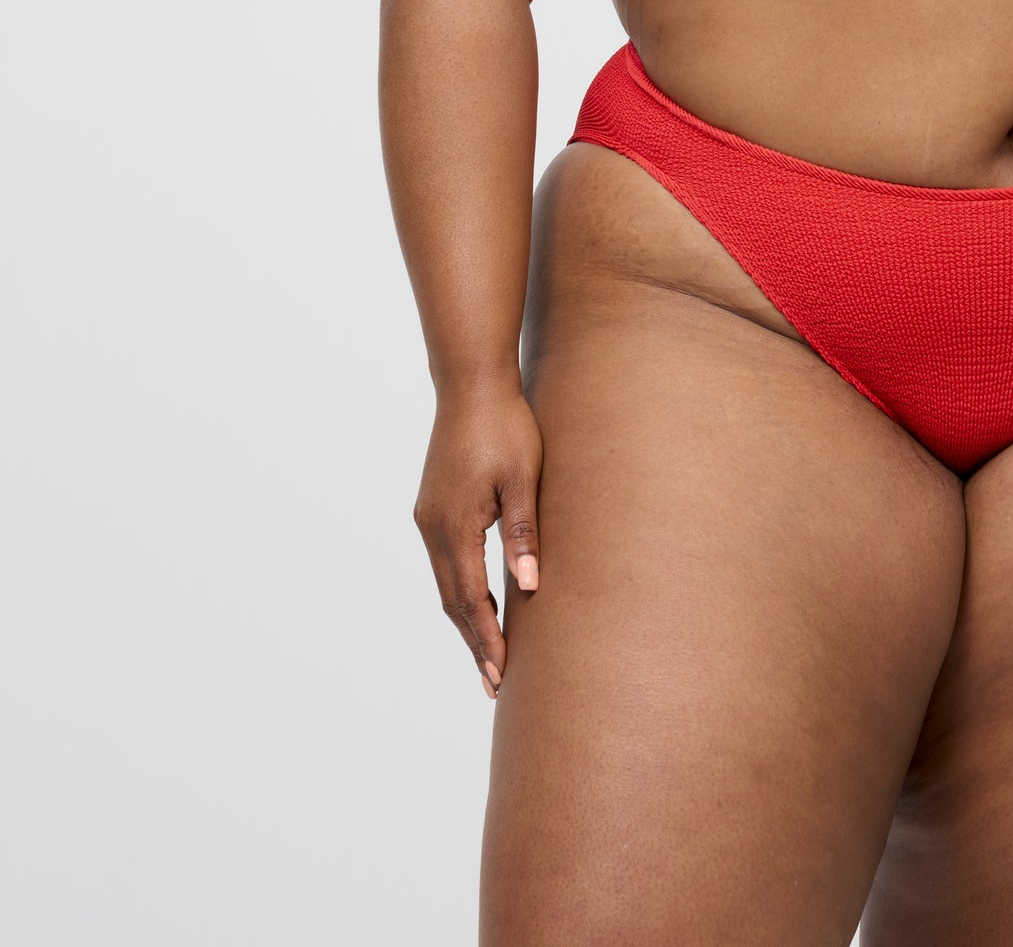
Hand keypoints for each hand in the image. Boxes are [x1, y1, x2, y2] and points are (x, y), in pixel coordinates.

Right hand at [412, 382, 542, 698]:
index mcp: (455, 526)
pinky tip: (477, 602)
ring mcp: (428, 517)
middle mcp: (433, 528)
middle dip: (474, 642)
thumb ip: (523, 533)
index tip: (501, 675)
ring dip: (465, 619)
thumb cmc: (505, 426)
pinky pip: (445, 562)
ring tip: (487, 652)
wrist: (470, 384)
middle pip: (452, 601)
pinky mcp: (432, 506)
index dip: (487, 639)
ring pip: (446, 583)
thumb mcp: (523, 478)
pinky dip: (459, 590)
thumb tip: (529, 588)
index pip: (471, 600)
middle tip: (493, 682)